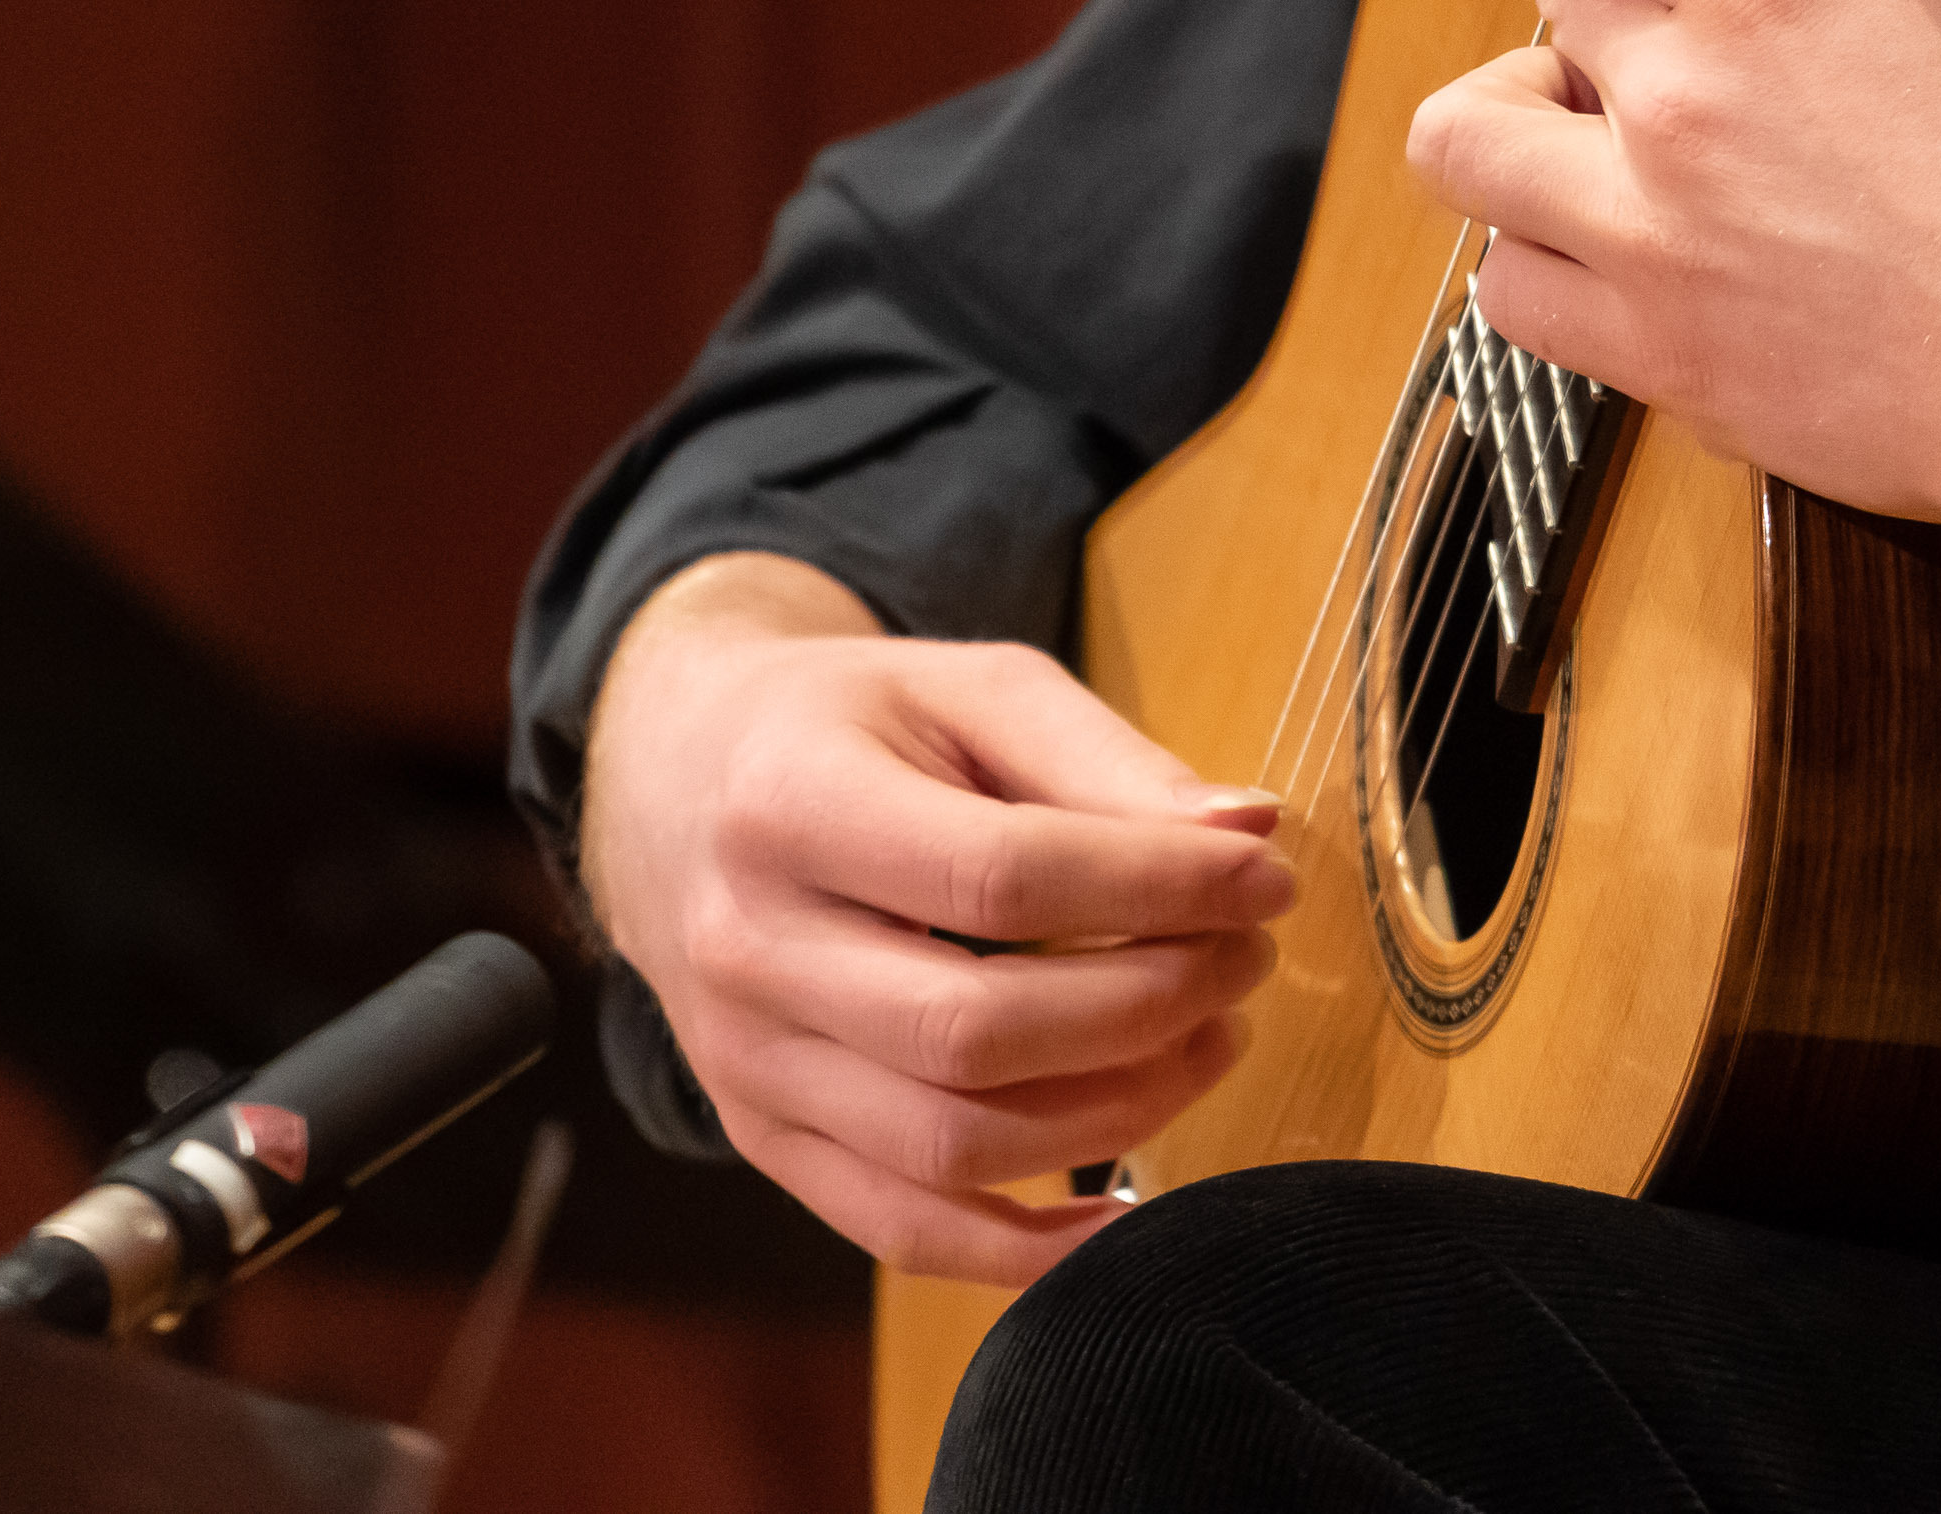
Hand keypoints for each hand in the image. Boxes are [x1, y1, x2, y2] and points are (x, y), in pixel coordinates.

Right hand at [576, 553, 1293, 1282]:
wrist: (675, 780)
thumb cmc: (849, 725)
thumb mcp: (969, 689)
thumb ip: (1106, 761)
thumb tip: (1248, 837)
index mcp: (790, 802)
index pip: (1001, 877)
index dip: (1158, 890)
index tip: (1265, 881)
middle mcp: (746, 945)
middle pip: (975, 1030)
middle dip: (1150, 1006)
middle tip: (1243, 960)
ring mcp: (743, 1061)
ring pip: (952, 1144)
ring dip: (1117, 1112)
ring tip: (1206, 1037)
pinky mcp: (762, 1137)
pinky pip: (903, 1230)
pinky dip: (1029, 1251)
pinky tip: (1127, 1204)